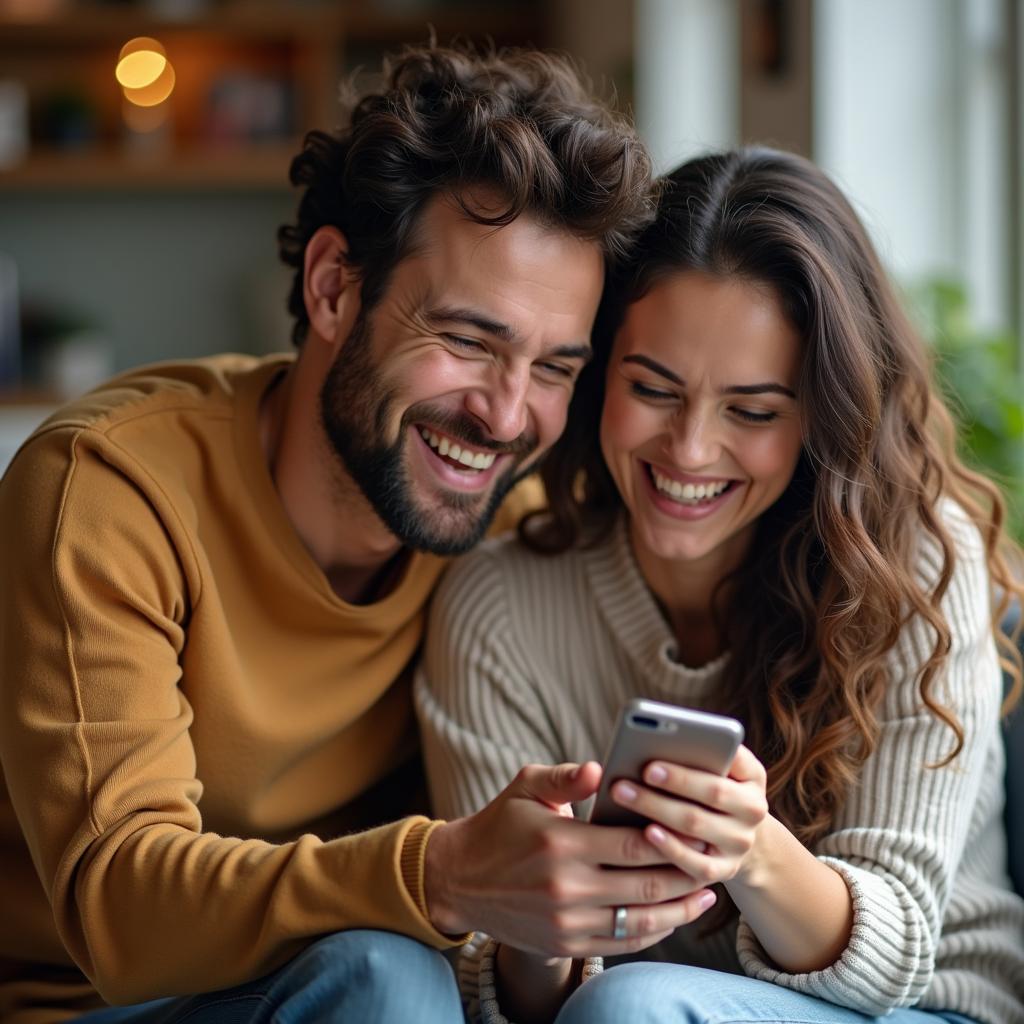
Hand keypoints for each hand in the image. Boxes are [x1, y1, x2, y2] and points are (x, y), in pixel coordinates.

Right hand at [424, 762, 717, 957]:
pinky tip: (671, 917)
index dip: (669, 836)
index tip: (696, 827)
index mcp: (560, 842)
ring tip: (705, 895)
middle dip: (685, 873)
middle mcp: (565, 886)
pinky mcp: (564, 944)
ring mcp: (566, 920)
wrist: (459, 880)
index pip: (631, 842)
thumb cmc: (499, 825)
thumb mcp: (525, 787)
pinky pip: (621, 942)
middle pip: (645, 884)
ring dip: (679, 909)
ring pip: (640, 920)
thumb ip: (565, 777)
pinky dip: (652, 932)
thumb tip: (601, 767)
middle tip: (712, 859)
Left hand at [610, 745, 768, 888]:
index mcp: (752, 777)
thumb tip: (659, 739)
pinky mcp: (724, 870)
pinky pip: (697, 864)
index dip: (693, 760)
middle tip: (635, 773)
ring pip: (697, 825)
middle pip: (712, 793)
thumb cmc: (712, 786)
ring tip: (625, 795)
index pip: (730, 762)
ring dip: (658, 809)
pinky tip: (647, 833)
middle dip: (673, 781)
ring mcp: (740, 843)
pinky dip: (672, 848)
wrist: (737, 833)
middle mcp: (753, 810)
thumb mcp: (721, 766)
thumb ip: (702, 750)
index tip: (654, 759)